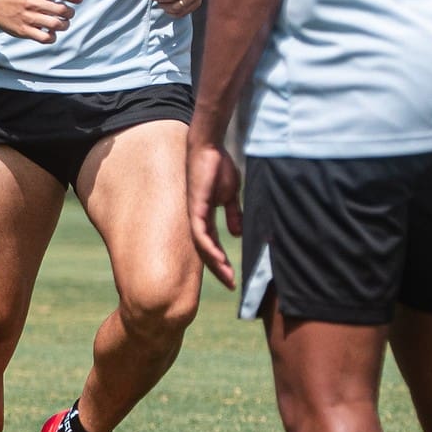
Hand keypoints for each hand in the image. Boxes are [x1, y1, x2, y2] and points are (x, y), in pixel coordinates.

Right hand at [0, 0, 81, 41]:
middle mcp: (32, 2)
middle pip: (61, 10)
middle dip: (70, 13)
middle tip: (68, 14)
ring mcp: (28, 17)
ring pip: (55, 25)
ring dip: (64, 26)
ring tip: (63, 24)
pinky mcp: (24, 31)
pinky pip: (44, 38)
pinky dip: (52, 37)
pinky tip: (51, 33)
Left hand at [186, 138, 242, 289]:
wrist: (209, 147)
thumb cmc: (218, 167)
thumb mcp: (230, 194)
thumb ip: (233, 213)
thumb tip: (237, 233)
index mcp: (205, 217)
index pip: (212, 246)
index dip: (221, 262)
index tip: (233, 277)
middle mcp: (196, 219)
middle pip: (205, 251)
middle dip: (218, 269)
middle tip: (231, 284)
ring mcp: (193, 214)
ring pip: (202, 246)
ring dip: (215, 262)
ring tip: (227, 276)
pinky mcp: (195, 206)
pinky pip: (199, 232)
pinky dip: (208, 247)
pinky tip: (217, 258)